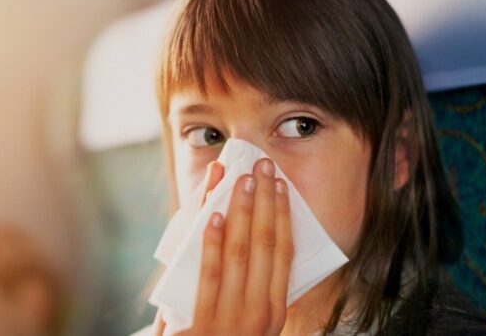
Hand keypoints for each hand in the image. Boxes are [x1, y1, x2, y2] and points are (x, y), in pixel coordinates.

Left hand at [154, 158, 292, 335]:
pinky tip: (212, 214)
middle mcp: (259, 312)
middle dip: (265, 200)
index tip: (280, 185)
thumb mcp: (249, 320)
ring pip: (240, 252)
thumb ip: (251, 285)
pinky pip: (208, 274)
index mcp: (275, 310)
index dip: (283, 214)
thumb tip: (247, 233)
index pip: (284, 251)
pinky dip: (211, 242)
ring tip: (241, 178)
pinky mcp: (201, 324)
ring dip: (242, 210)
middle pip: (266, 244)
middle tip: (263, 166)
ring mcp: (231, 318)